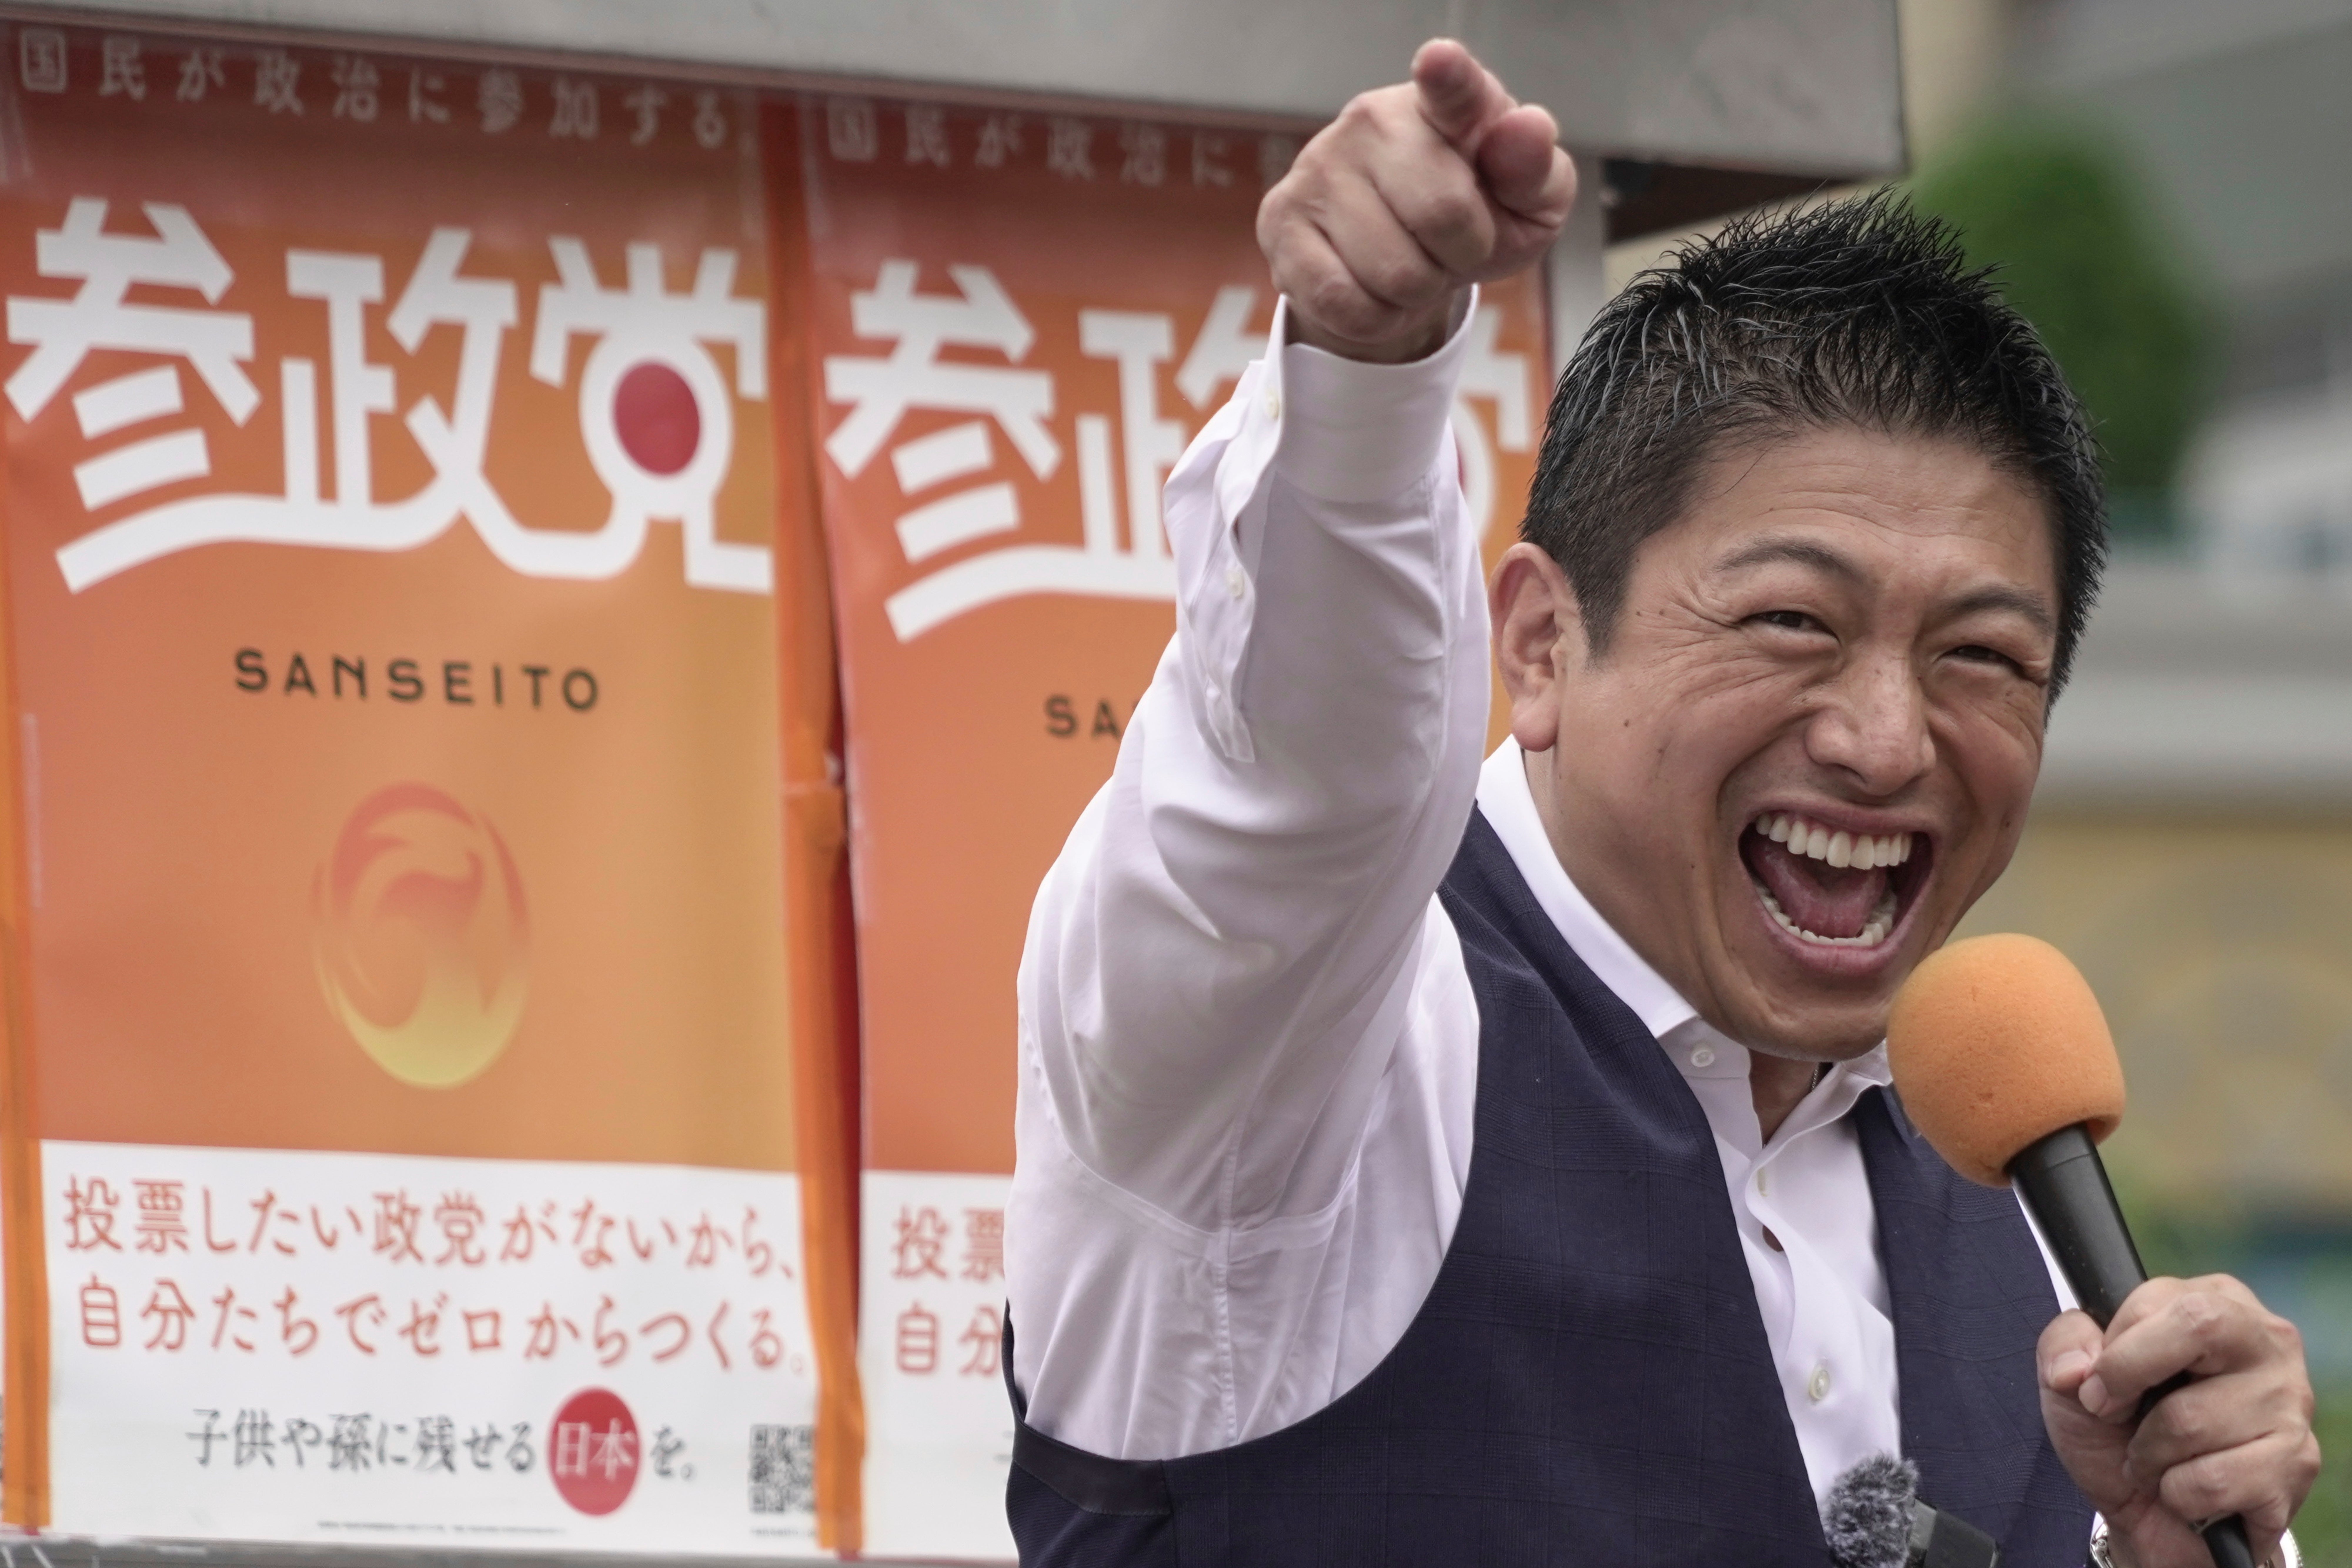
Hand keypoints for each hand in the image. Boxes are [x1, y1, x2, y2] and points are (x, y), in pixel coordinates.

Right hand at [1257, 38, 1575, 362]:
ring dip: (1417, 292)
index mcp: (1445, 102)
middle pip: (1442, 216)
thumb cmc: (1471, 216)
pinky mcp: (1281, 221)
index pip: (1452, 85)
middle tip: (1450, 245)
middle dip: (1461, 255)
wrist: (1403, 257)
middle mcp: (1374, 119)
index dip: (1447, 75)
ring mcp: (1319, 168)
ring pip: (1394, 274)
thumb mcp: (1524, 202)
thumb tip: (1527, 130)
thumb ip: (1534, 169)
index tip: (1440, 62)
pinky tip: (1375, 290)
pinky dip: (1376, 318)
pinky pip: (1345, 303)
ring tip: (1411, 265)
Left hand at [2039, 1275, 2318, 1567]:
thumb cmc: (2116, 1430)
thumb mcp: (2070, 1377)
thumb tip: (2074, 1371)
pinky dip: (2180, 1493)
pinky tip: (2189, 1489)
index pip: (2157, 1302)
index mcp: (2216, 1300)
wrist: (2148, 1514)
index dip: (2114, 1354)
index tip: (2098, 1390)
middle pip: (2195, 1330)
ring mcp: (2290, 1403)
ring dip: (2151, 1455)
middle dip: (2133, 1385)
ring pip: (2194, 1420)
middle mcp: (2266, 1341)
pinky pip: (2213, 1480)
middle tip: (2121, 1420)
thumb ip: (2063, 1345)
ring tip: (2160, 1460)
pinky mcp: (2298, 1464)